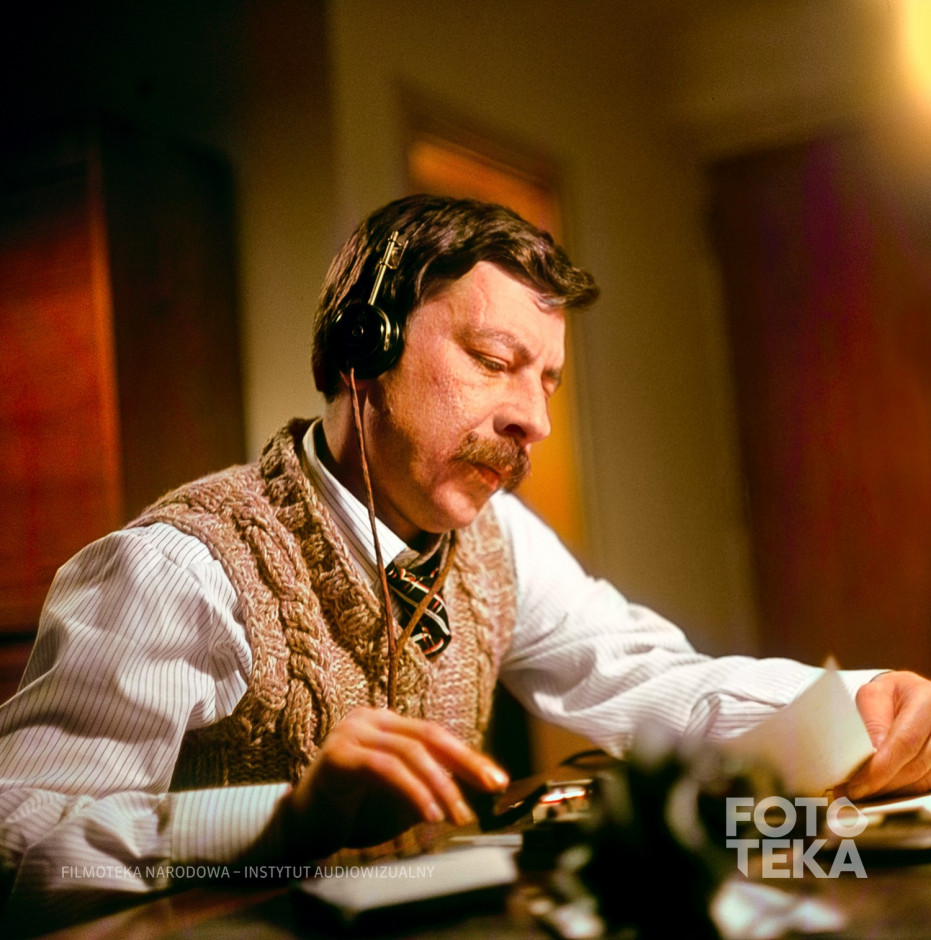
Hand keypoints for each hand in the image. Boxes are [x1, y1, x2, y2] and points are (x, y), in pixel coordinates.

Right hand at [280, 706, 508, 857]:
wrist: (302, 830)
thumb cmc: (352, 813)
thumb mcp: (401, 796)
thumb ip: (429, 783)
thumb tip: (473, 784)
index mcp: (385, 723)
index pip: (435, 734)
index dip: (469, 756)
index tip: (496, 780)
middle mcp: (368, 719)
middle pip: (428, 736)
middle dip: (465, 762)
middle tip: (490, 787)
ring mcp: (351, 732)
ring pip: (410, 752)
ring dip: (439, 786)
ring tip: (456, 814)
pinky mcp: (338, 754)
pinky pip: (386, 768)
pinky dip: (413, 791)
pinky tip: (429, 813)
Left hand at [845, 671, 930, 799]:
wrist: (907, 694)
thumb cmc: (887, 694)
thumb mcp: (872, 695)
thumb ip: (873, 723)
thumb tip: (871, 757)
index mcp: (926, 701)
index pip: (904, 742)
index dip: (881, 768)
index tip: (857, 785)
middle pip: (915, 766)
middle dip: (882, 784)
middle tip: (853, 793)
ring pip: (922, 779)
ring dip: (892, 791)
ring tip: (864, 793)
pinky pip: (926, 783)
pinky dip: (903, 790)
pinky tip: (883, 791)